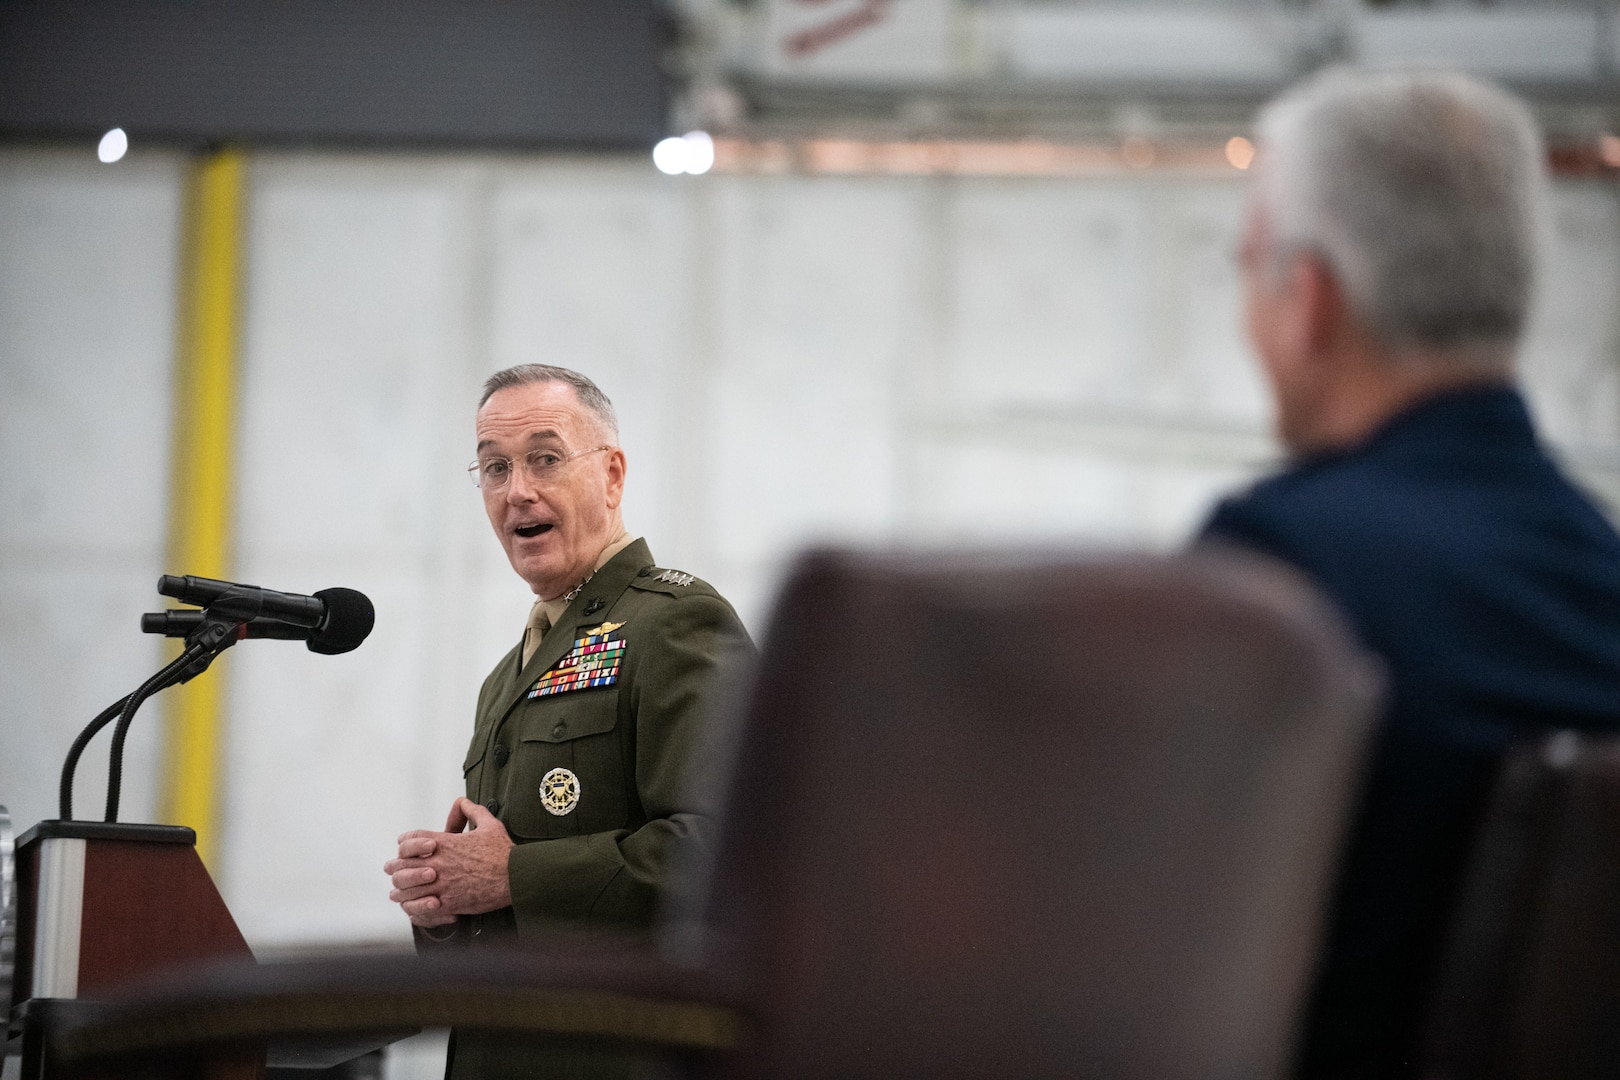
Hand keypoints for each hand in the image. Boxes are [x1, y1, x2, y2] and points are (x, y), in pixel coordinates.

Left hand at [384, 798, 513, 925]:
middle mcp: (437, 864)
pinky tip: (418, 907)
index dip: (403, 844)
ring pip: (404, 890)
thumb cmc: (503, 852)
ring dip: (401, 891)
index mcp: (443, 843)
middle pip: (399, 866)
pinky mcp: (447, 904)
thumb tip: (463, 802)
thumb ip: (472, 811)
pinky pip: (419, 909)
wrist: (515, 876)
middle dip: (395, 868)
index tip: (403, 848)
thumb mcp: (489, 824)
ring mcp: (440, 885)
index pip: (407, 841)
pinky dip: (415, 908)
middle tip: (393, 871)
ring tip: (401, 893)